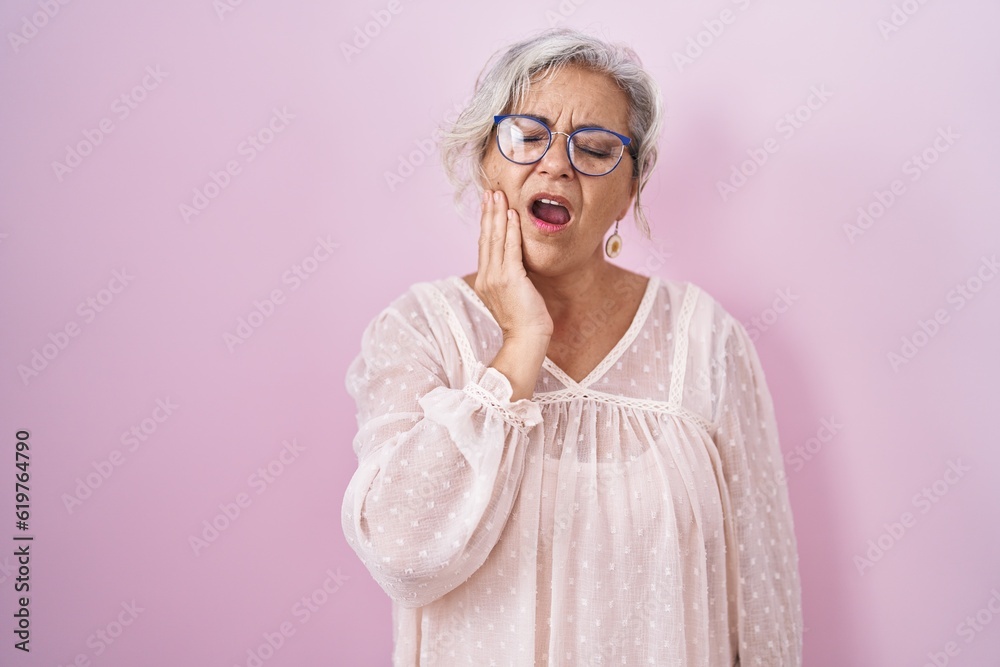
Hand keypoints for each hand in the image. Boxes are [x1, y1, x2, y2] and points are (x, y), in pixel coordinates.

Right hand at [475, 189, 553, 341]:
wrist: (526, 339)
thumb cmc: (525, 321)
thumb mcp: (513, 295)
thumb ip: (510, 277)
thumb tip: (516, 264)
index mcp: (485, 280)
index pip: (484, 245)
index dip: (486, 223)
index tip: (488, 205)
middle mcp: (487, 276)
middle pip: (486, 238)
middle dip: (488, 213)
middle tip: (490, 191)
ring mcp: (496, 277)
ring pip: (495, 239)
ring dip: (498, 215)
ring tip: (499, 196)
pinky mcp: (510, 278)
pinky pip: (510, 248)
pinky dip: (511, 230)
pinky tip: (512, 215)